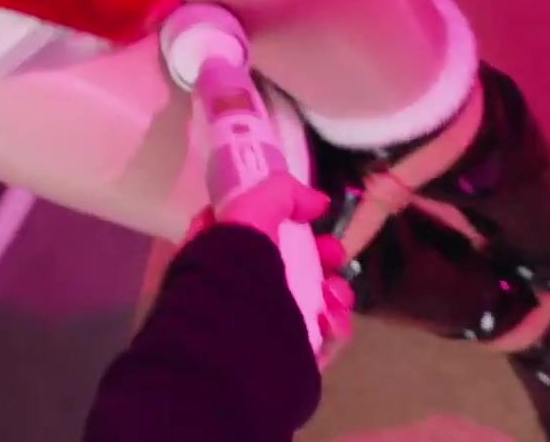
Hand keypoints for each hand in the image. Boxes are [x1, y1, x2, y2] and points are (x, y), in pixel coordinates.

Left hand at [184, 184, 356, 348]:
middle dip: (321, 254)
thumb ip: (282, 194)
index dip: (284, 218)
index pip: (251, 228)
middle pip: (291, 264)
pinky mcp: (288, 355)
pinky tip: (332, 320)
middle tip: (334, 254)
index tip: (310, 215)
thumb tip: (317, 202)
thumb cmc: (234, 268)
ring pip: (310, 300)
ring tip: (335, 293)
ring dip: (333, 291)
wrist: (235, 342)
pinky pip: (321, 336)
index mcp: (215, 253)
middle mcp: (236, 289)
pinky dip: (333, 325)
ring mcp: (262, 324)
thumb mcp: (249, 209)